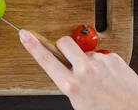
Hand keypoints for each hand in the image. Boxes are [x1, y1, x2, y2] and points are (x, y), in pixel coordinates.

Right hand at [19, 30, 137, 109]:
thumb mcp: (80, 105)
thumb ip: (71, 87)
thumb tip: (68, 77)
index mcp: (72, 86)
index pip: (46, 61)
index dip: (33, 46)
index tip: (25, 34)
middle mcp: (84, 71)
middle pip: (64, 43)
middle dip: (62, 46)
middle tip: (67, 55)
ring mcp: (100, 62)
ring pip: (85, 51)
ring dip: (87, 60)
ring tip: (98, 78)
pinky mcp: (113, 57)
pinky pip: (102, 56)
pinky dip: (104, 65)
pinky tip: (110, 78)